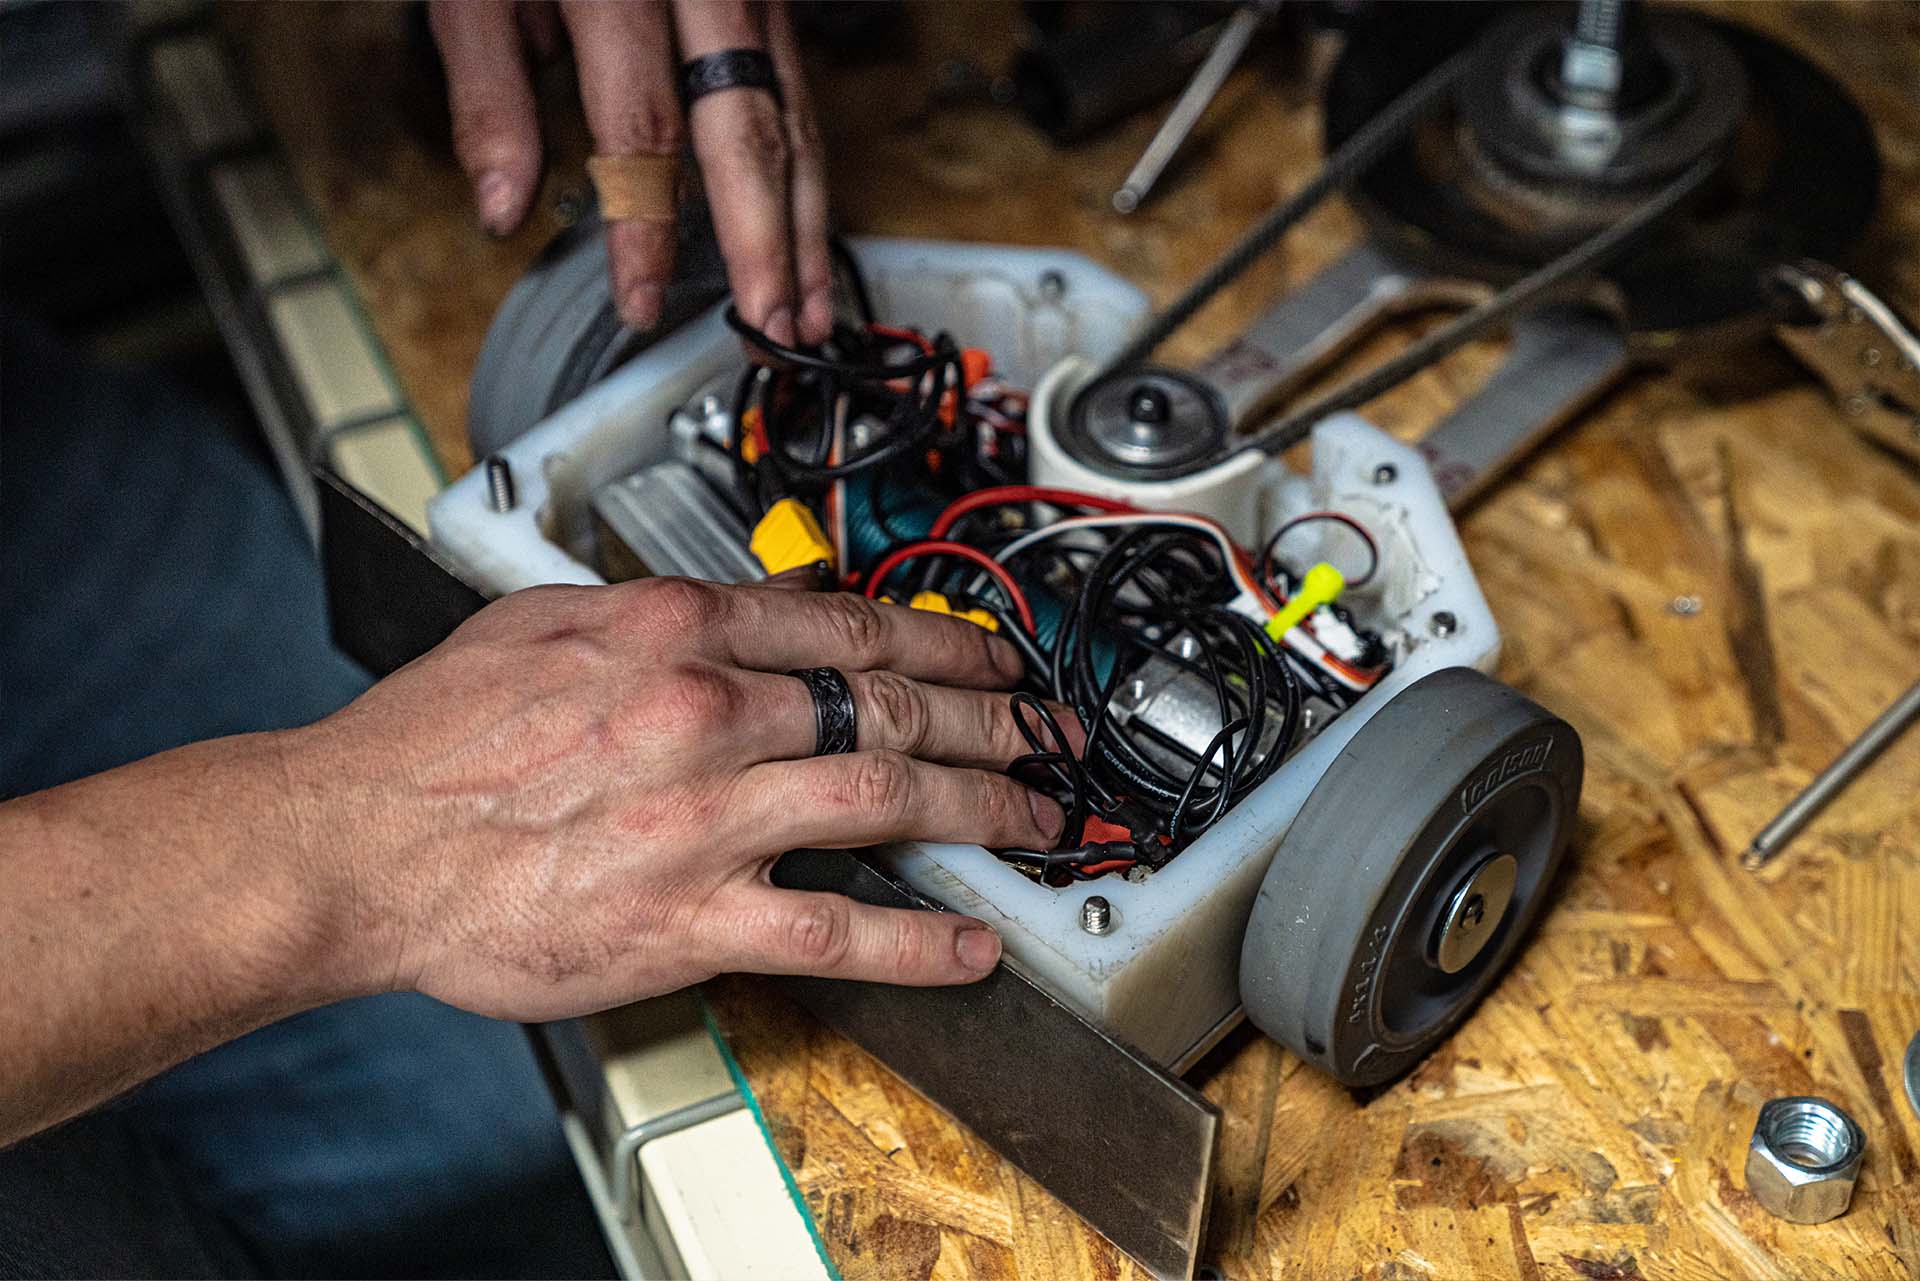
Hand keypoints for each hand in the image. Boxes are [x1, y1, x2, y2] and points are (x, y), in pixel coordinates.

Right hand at [287, 578, 1071, 1021]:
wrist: (348, 843)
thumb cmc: (426, 743)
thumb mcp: (538, 623)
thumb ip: (650, 604)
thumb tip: (745, 598)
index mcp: (670, 631)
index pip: (845, 625)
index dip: (941, 643)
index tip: (988, 658)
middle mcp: (701, 712)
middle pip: (889, 706)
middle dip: (992, 718)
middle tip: (1048, 731)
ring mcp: (703, 817)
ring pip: (886, 800)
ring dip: (984, 808)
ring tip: (1041, 820)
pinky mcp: (686, 919)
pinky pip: (833, 931)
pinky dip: (917, 943)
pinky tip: (974, 948)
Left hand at [430, 0, 831, 343]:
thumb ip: (488, 92)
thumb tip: (500, 211)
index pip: (644, 127)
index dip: (646, 225)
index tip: (641, 299)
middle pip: (748, 128)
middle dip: (766, 241)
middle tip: (775, 325)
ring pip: (795, 115)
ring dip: (805, 223)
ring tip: (808, 308)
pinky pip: (799, 91)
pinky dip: (807, 171)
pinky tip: (807, 230)